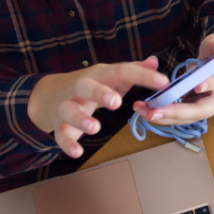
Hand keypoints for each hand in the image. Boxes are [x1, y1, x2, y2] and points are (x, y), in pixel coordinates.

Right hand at [28, 57, 169, 158]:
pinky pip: (61, 134)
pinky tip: (77, 152)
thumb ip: (133, 70)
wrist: (50, 93)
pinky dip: (67, 144)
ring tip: (95, 128)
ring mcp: (68, 105)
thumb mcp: (111, 75)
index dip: (142, 75)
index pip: (121, 71)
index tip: (163, 82)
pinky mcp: (59, 124)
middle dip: (100, 93)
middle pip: (86, 86)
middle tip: (116, 102)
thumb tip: (154, 60)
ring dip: (81, 119)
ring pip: (69, 110)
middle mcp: (81, 87)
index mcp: (100, 75)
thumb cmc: (91, 85)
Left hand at [131, 33, 213, 128]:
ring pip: (188, 117)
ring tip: (145, 113)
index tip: (196, 87)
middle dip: (177, 112)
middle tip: (155, 112)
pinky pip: (181, 116)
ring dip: (166, 117)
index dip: (209, 84)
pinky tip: (148, 112)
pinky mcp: (196, 110)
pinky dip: (165, 115)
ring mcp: (209, 107)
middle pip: (201, 110)